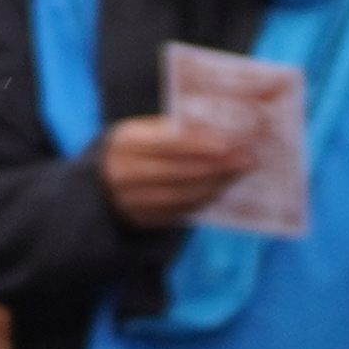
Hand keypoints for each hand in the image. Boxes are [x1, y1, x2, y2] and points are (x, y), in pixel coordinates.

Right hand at [92, 116, 240, 231]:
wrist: (102, 180)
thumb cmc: (136, 147)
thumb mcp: (145, 131)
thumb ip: (175, 130)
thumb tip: (223, 130)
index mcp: (126, 142)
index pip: (168, 143)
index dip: (200, 144)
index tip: (229, 143)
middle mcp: (124, 173)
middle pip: (179, 171)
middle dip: (217, 165)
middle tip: (246, 159)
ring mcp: (132, 200)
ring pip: (184, 194)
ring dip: (217, 183)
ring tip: (238, 173)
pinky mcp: (143, 219)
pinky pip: (182, 210)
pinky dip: (205, 198)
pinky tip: (221, 187)